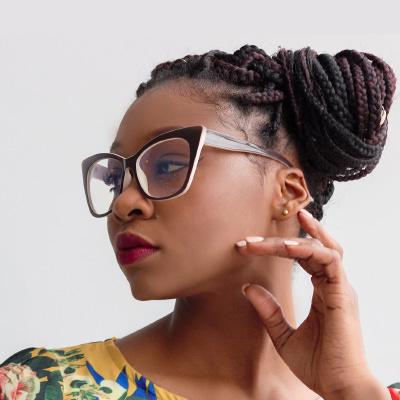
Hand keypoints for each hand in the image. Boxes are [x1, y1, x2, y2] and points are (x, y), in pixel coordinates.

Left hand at [235, 209, 382, 399]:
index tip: (247, 246)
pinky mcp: (343, 293)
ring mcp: (340, 286)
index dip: (276, 247)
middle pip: (310, 247)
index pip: (303, 256)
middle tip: (248, 241)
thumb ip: (268, 311)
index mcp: (322, 290)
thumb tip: (247, 288)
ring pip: (321, 247)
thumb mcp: (283, 335)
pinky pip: (329, 261)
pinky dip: (308, 250)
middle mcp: (333, 283)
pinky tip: (285, 248)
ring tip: (263, 240)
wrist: (339, 389)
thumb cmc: (318, 365)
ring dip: (292, 239)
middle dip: (279, 239)